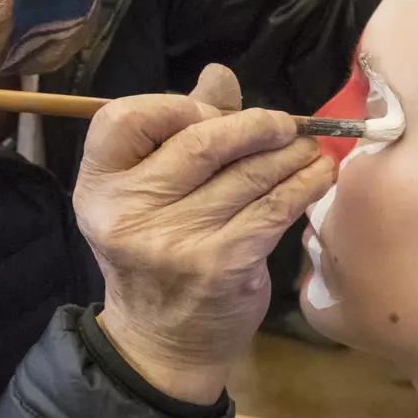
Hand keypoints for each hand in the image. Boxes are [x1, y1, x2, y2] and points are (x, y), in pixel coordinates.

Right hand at [73, 65, 333, 404]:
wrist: (161, 342)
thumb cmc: (154, 256)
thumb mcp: (147, 195)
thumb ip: (180, 132)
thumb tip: (219, 75)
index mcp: (98, 187)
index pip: (123, 119)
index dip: (175, 106)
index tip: (213, 115)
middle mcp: (128, 212)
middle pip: (199, 141)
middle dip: (254, 125)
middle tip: (284, 124)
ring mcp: (175, 239)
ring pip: (247, 173)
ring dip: (290, 152)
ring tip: (309, 145)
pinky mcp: (222, 262)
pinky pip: (275, 207)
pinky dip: (305, 183)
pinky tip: (319, 173)